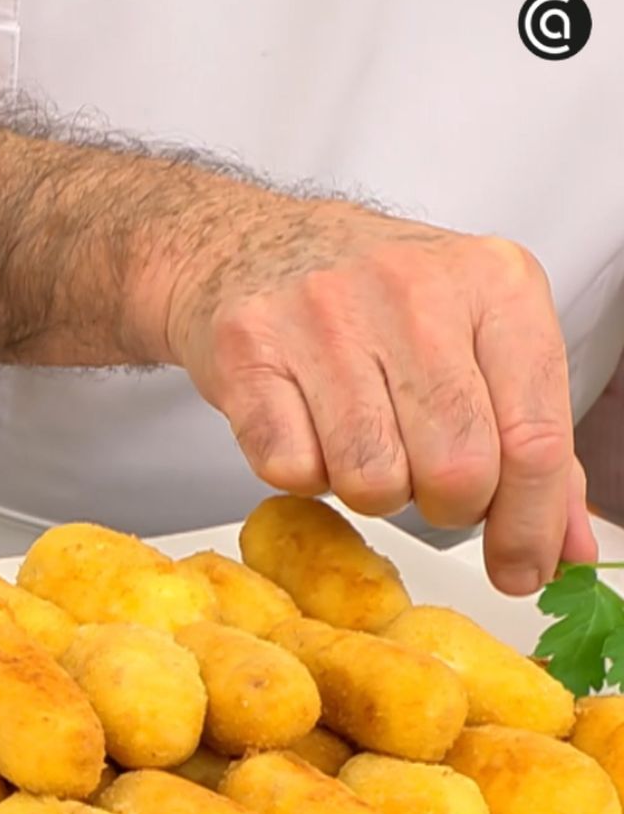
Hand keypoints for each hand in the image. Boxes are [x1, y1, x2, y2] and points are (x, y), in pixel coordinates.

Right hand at [163, 196, 590, 594]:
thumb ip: (529, 441)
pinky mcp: (249, 348)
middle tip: (424, 482)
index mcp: (496, 282)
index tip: (520, 569)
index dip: (531, 524)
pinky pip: (290, 469)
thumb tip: (564, 549)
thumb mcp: (475, 340)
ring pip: (371, 481)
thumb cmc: (374, 302)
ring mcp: (324, 315)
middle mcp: (414, 290)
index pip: (536, 439)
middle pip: (458, 471)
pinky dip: (301, 472)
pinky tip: (306, 430)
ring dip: (369, 489)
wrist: (254, 244)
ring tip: (363, 444)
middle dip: (445, 506)